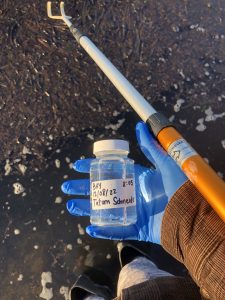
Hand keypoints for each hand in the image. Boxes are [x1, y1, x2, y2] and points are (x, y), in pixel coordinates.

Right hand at [61, 122, 186, 243]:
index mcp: (136, 178)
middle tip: (66, 187)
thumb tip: (140, 125)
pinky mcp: (136, 228)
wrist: (192, 216)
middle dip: (82, 188)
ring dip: (86, 208)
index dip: (92, 167)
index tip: (76, 166)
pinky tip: (89, 228)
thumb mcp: (165, 164)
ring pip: (104, 209)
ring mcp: (132, 211)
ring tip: (70, 205)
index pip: (109, 171)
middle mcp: (132, 194)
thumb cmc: (179, 188)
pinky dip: (103, 229)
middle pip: (102, 190)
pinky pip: (116, 229)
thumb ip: (151, 147)